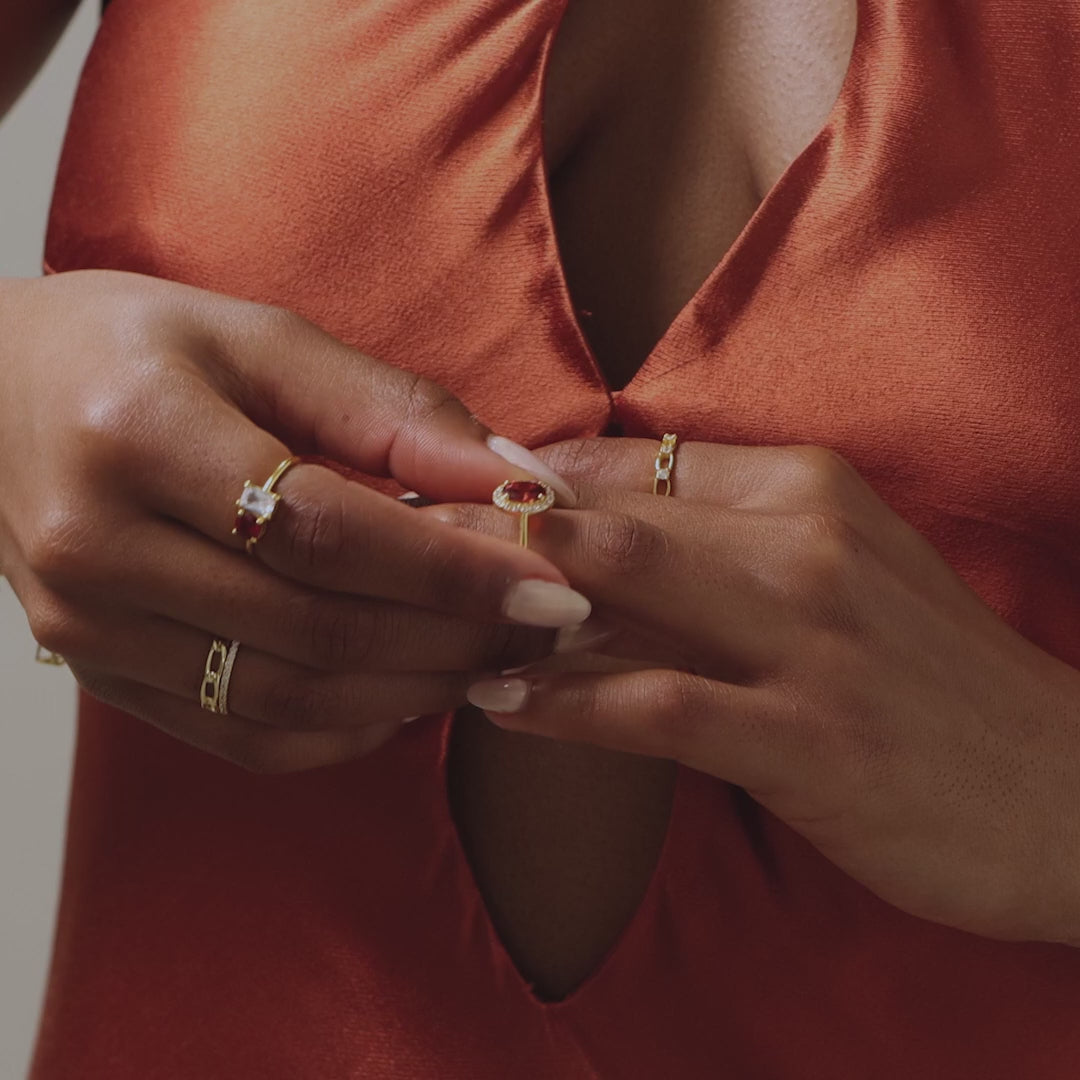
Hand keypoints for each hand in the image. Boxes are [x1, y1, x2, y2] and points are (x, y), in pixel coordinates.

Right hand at [0, 271, 587, 772]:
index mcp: (139, 435)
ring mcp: (88, 628)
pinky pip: (238, 734)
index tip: (551, 586)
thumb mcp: (259, 339)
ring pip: (286, 696)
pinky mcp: (98, 673)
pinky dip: (339, 730)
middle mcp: (97, 549)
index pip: (325, 530)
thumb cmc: (132, 348)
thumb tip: (514, 482)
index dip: (451, 568)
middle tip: (549, 633)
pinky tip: (406, 698)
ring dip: (412, 690)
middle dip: (454, 640)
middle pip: (315, 627)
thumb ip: (389, 409)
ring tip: (497, 664)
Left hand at [435, 437, 1079, 943]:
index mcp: (805, 485)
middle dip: (484, 529)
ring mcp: (807, 636)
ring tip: (420, 624)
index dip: (520, 479)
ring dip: (504, 605)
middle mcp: (801, 540)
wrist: (1065, 785)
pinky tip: (498, 705)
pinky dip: (563, 703)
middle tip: (392, 548)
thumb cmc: (925, 675)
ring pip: (618, 587)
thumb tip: (583, 523)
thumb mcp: (835, 571)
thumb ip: (720, 538)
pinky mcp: (807, 734)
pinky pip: (653, 704)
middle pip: (605, 513)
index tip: (439, 501)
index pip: (626, 458)